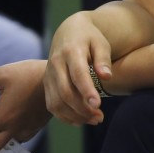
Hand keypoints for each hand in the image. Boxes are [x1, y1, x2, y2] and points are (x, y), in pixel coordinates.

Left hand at [0, 60, 50, 152]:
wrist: (61, 79)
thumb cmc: (30, 75)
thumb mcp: (2, 73)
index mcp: (2, 116)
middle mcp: (13, 128)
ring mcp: (26, 129)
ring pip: (5, 143)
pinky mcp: (35, 127)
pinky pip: (18, 136)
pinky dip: (9, 135)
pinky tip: (7, 125)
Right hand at [45, 11, 111, 125]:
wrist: (69, 32)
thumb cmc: (90, 38)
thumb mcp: (100, 43)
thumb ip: (103, 59)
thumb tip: (106, 77)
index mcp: (71, 51)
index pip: (77, 74)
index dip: (87, 91)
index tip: (98, 104)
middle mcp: (56, 64)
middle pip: (65, 92)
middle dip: (83, 108)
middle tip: (100, 117)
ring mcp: (49, 75)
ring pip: (57, 102)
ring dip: (75, 115)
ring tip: (95, 119)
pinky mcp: (46, 85)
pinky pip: (52, 105)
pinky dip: (66, 116)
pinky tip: (82, 120)